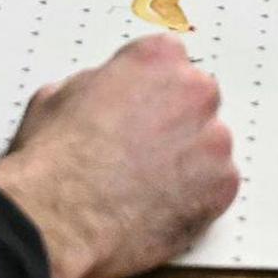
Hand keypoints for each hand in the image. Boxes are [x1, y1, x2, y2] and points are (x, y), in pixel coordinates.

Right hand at [0, 35, 239, 277]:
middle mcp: (194, 91)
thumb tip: (98, 93)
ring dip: (186, 161)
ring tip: (146, 184)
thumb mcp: (57, 96)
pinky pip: (216, 186)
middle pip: (196, 101)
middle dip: (173, 123)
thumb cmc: (55, 162)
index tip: (141, 106)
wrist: (61, 219)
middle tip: (141, 150)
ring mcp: (214, 140)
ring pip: (209, 146)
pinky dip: (195, 197)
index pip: (170, 59)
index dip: (151, 89)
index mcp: (157, 59)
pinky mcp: (223, 186)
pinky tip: (160, 205)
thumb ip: (95, 85)